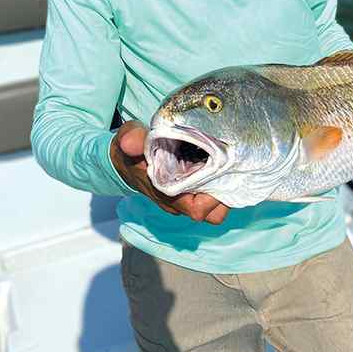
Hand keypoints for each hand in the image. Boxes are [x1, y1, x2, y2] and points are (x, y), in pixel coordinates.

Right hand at [110, 120, 229, 224]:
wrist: (124, 158)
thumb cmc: (129, 152)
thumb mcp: (128, 139)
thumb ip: (131, 139)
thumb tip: (131, 142)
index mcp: (167, 195)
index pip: (198, 210)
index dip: (213, 197)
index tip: (219, 171)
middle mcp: (180, 201)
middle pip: (214, 212)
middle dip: (226, 191)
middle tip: (228, 165)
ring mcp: (186, 196)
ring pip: (216, 204)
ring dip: (224, 186)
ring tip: (225, 162)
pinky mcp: (191, 187)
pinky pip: (212, 192)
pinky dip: (219, 180)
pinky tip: (219, 160)